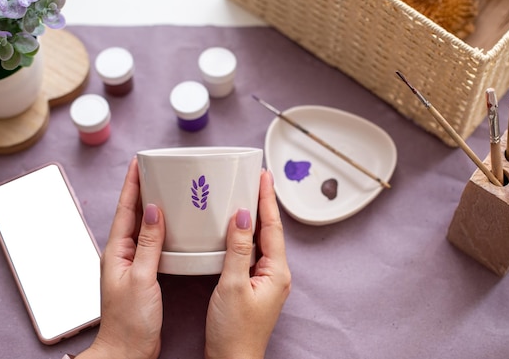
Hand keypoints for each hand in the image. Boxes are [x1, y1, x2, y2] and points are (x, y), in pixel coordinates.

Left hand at [77, 158, 165, 358]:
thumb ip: (148, 244)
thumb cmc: (129, 321)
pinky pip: (152, 242)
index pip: (125, 209)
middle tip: (155, 169)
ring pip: (143, 226)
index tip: (138, 162)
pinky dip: (161, 228)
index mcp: (116, 251)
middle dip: (142, 189)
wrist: (127, 351)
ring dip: (152, 206)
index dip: (131, 184)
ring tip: (165, 189)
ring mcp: (133, 264)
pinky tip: (173, 226)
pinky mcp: (144, 273)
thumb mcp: (141, 278)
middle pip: (133, 213)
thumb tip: (154, 211)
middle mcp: (122, 254)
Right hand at [205, 170, 291, 358]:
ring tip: (248, 196)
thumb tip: (243, 217)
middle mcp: (276, 274)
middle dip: (264, 204)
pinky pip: (252, 253)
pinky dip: (246, 237)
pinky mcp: (254, 286)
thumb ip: (238, 249)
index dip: (268, 199)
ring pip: (262, 241)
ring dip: (255, 218)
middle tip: (256, 179)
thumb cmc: (234, 331)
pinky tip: (236, 230)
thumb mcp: (232, 285)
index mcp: (276, 272)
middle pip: (270, 231)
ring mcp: (266, 281)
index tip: (264, 176)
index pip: (273, 226)